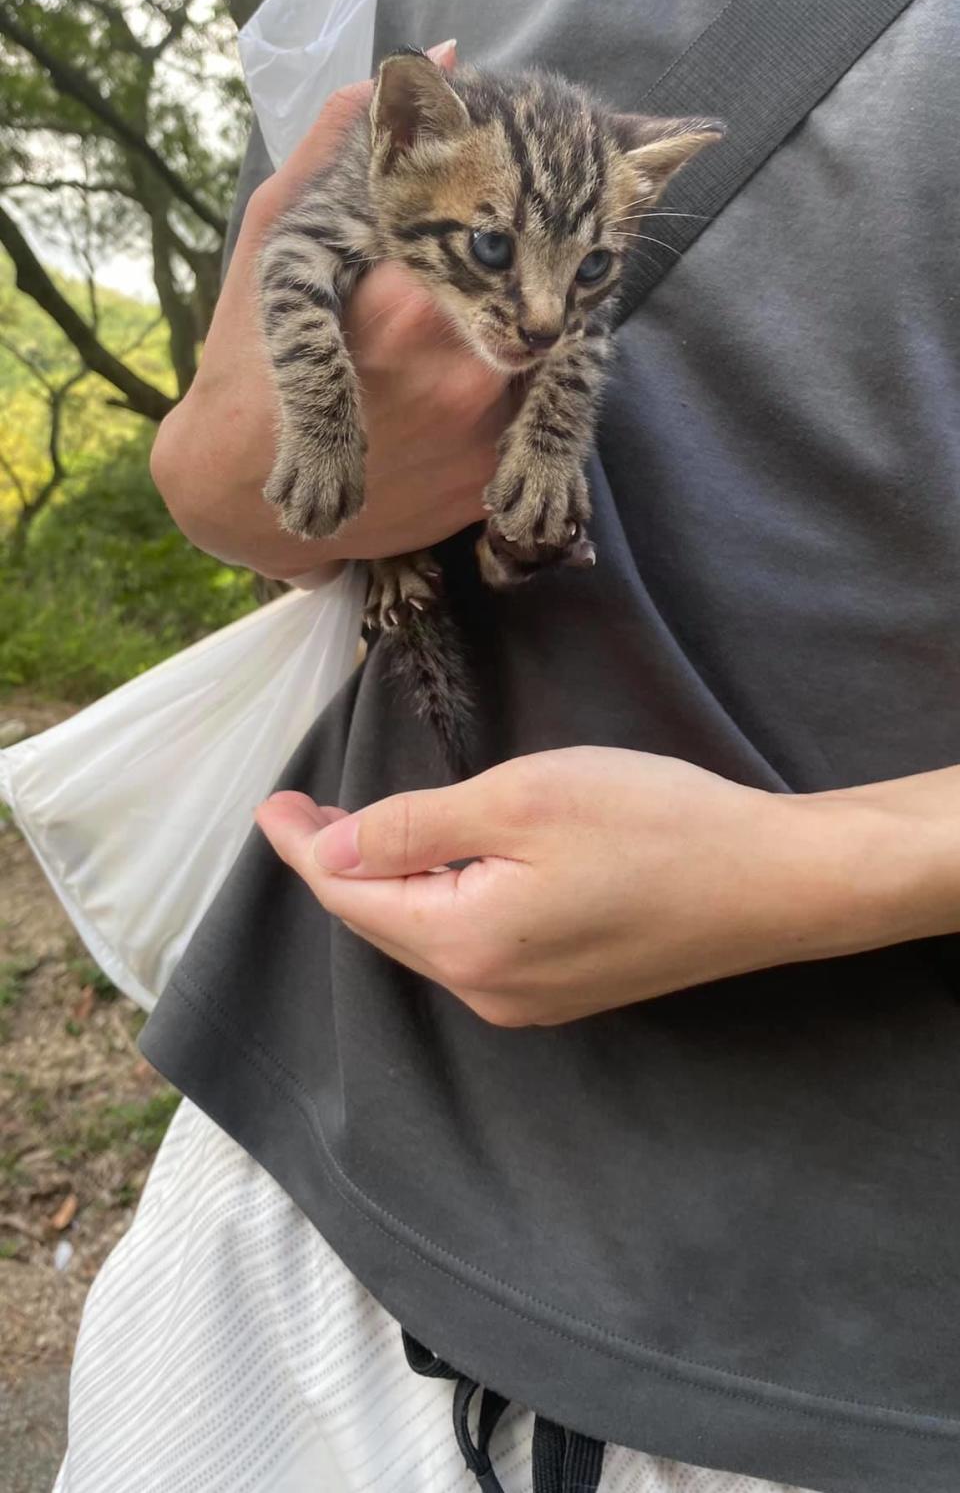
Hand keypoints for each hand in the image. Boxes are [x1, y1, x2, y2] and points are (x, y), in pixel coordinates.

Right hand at [150, 42, 511, 580]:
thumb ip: (355, 140)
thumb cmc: (247, 356)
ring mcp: (482, 433)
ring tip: (422, 356)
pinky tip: (429, 404)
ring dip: (498, 338)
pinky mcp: (484, 480)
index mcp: (413, 296)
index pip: (502, 226)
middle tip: (433, 296)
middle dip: (494, 279)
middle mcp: (464, 367)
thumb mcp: (282, 233)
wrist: (236, 492)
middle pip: (525, 291)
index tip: (457, 220)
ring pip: (533, 354)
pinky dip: (493, 400)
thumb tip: (441, 57)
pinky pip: (521, 419)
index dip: (486, 214)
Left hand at [254, 747, 933, 1025]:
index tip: (271, 805)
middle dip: (338, 867)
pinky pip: (473, 945)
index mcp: (467, 944)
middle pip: (384, 927)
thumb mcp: (522, 801)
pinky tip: (440, 865)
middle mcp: (489, 991)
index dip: (305, 848)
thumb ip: (418, 827)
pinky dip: (439, 902)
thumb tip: (334, 851)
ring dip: (388, 884)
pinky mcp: (570, 989)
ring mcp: (532, 1000)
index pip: (353, 898)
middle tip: (302, 811)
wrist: (775, 883)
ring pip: (428, 938)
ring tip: (357, 830)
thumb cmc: (654, 825)